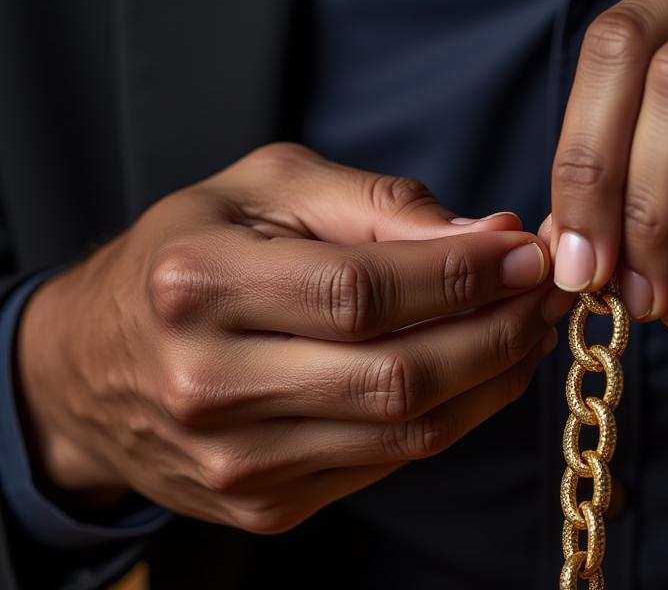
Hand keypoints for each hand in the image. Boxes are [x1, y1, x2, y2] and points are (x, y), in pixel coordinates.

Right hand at [17, 143, 560, 532]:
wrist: (94, 362)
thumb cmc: (191, 249)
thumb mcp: (268, 188)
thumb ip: (377, 205)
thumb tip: (488, 237)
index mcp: (199, 285)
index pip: (362, 292)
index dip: (461, 274)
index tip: (527, 252)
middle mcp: (208, 385)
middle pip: (396, 375)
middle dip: (497, 330)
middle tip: (547, 291)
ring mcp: (236, 463)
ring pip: (408, 432)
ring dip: (493, 376)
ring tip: (528, 325)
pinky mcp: (265, 506)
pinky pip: (390, 465)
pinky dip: (454, 415)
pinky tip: (479, 367)